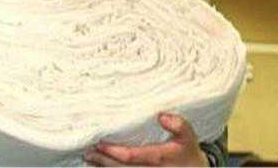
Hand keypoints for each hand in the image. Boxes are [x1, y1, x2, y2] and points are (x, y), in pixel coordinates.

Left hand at [84, 114, 208, 166]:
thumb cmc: (187, 152)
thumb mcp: (188, 136)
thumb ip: (178, 125)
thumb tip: (162, 116)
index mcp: (159, 159)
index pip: (131, 157)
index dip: (113, 151)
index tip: (100, 144)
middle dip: (102, 161)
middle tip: (88, 151)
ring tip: (90, 159)